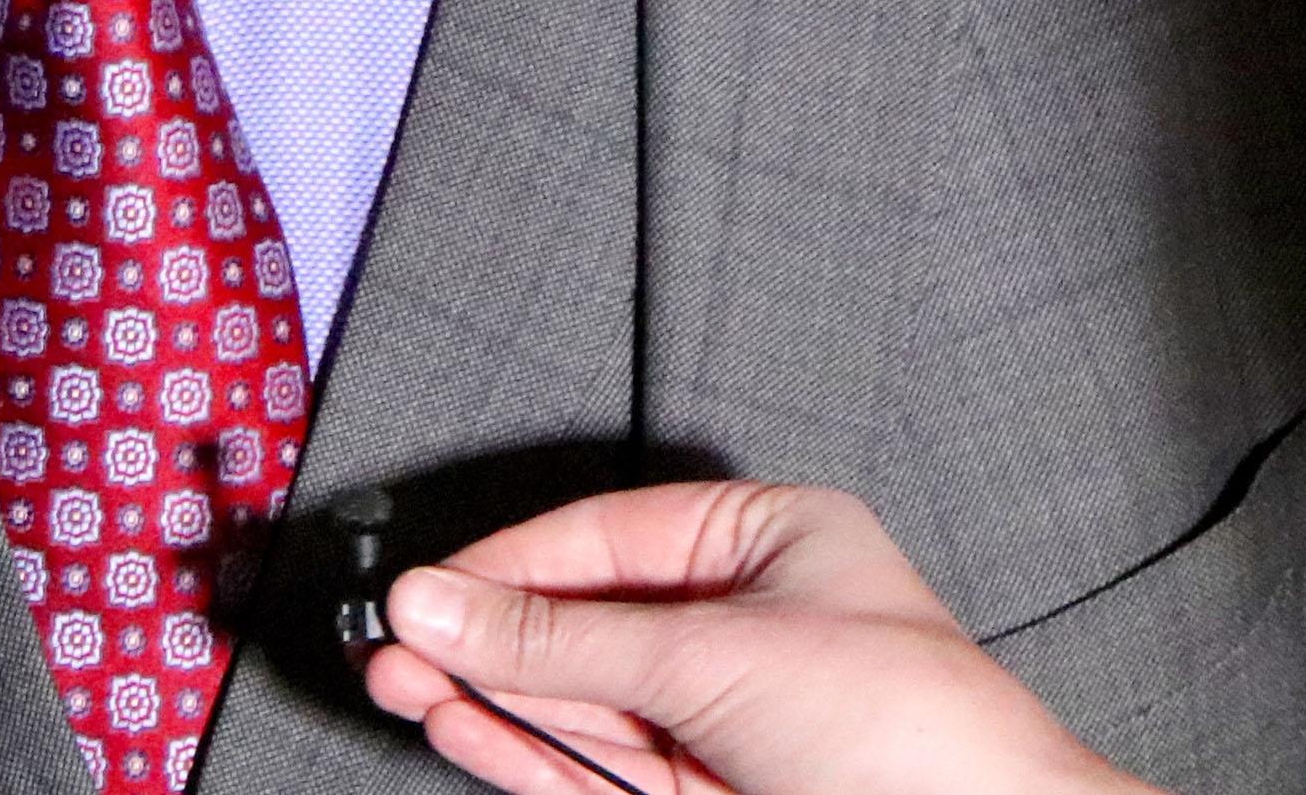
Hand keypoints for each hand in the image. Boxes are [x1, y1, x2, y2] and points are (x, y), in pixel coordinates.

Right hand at [358, 480, 1156, 794]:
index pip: (609, 536)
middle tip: (393, 644)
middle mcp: (745, 622)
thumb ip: (564, 638)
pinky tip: (462, 725)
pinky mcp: (708, 793)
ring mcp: (724, 715)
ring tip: (402, 684)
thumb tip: (446, 605)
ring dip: (490, 694)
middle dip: (486, 635)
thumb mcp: (713, 657)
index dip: (510, 562)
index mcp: (773, 542)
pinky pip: (596, 761)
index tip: (426, 590)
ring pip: (580, 697)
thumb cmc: (912, 737)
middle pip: (584, 618)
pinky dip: (524, 748)